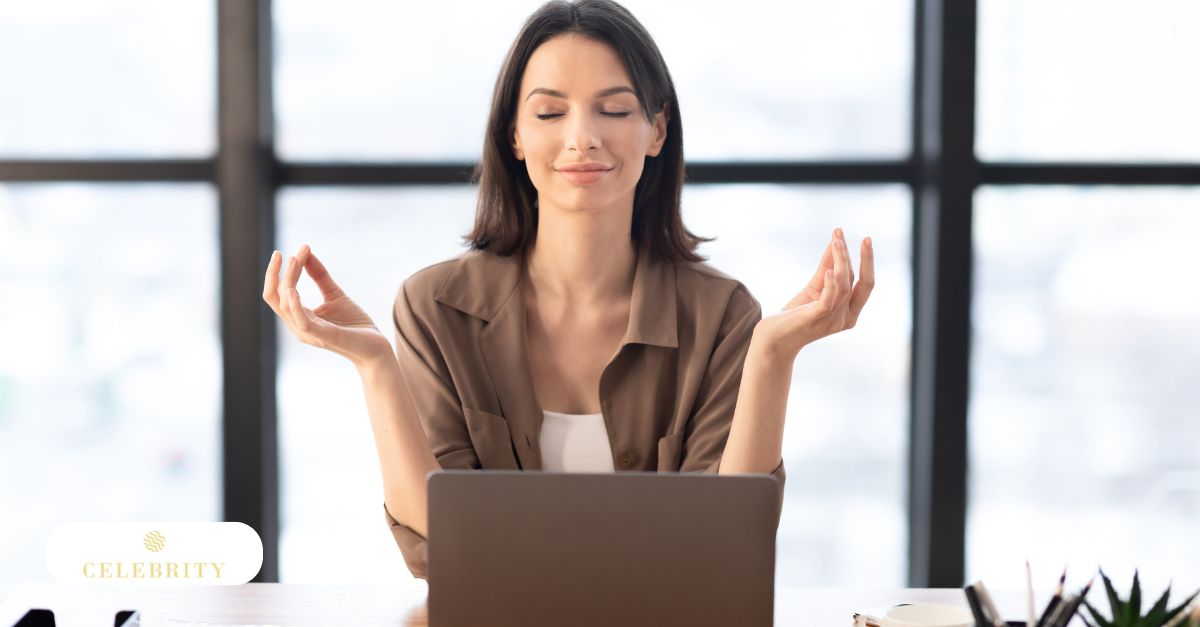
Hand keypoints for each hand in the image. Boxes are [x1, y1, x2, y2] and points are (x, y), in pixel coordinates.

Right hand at [262, 244, 391, 367]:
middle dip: (274, 274)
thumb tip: (306, 252)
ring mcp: (309, 333)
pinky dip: (295, 305)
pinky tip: (293, 290)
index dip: (282, 271)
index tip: (298, 249)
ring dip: (288, 281)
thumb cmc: (354, 324)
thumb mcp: (335, 294)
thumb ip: (319, 276)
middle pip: (275, 298)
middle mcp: (298, 326)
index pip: (280, 293)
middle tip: (279, 253)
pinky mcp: (323, 336)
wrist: (375, 347)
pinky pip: (302, 322)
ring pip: (286, 306)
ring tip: (295, 260)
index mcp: (299, 317)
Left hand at [753, 227, 874, 359]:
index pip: (865, 284)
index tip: (866, 239)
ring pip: (844, 287)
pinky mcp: (815, 319)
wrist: (772, 339)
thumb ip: (826, 268)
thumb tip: (836, 242)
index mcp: (849, 312)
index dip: (867, 262)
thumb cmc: (794, 315)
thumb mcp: (814, 288)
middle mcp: (846, 319)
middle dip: (866, 261)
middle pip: (863, 285)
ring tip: (837, 242)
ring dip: (842, 262)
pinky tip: (829, 269)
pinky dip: (830, 283)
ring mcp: (832, 321)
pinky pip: (828, 300)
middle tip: (866, 238)